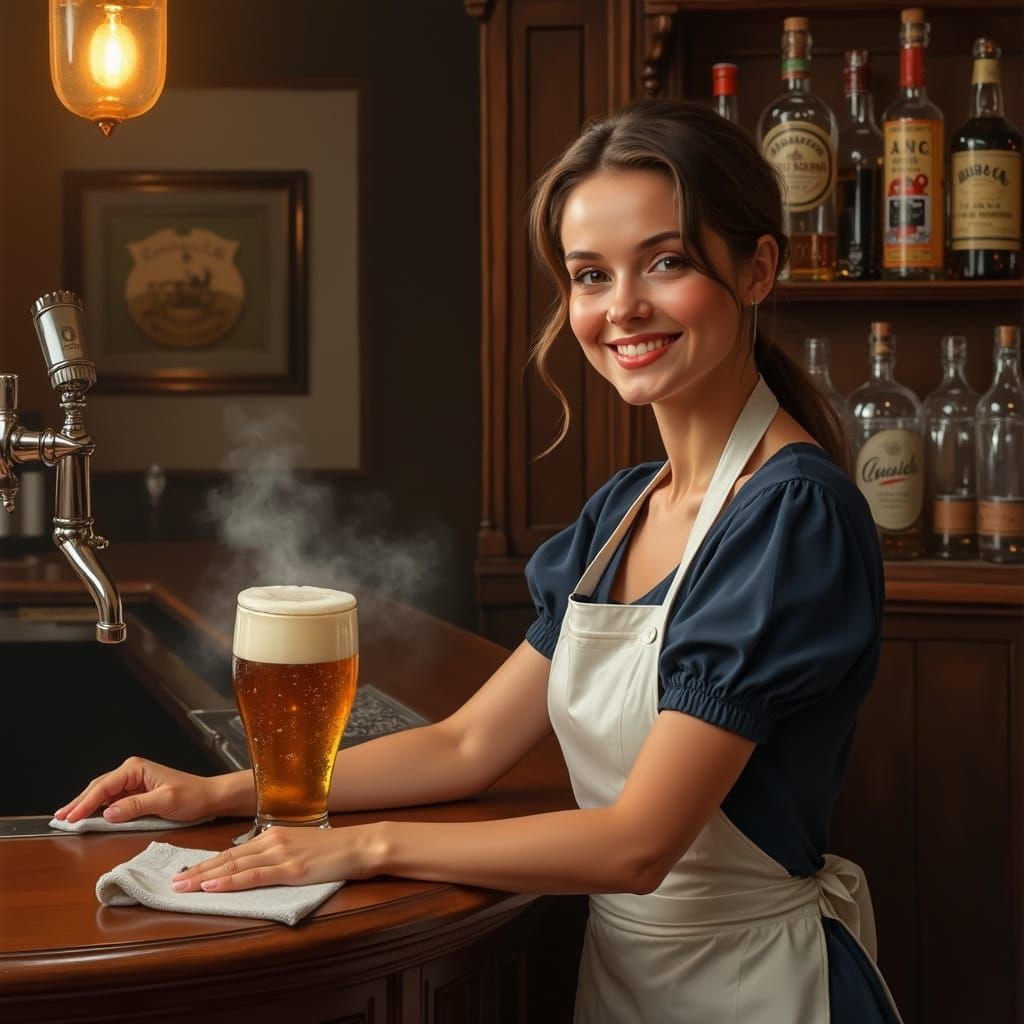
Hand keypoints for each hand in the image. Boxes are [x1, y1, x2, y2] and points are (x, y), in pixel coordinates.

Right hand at [54, 756, 228, 823]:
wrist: (208, 797)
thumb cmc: (192, 795)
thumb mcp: (165, 801)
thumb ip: (136, 806)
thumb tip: (109, 812)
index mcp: (136, 768)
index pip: (104, 786)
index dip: (85, 803)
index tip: (71, 817)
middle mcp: (132, 772)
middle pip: (98, 788)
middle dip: (78, 803)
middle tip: (60, 818)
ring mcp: (132, 783)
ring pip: (101, 794)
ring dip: (85, 806)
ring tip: (67, 818)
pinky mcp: (135, 794)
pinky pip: (111, 801)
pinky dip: (97, 809)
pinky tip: (86, 816)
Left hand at [169, 823, 382, 892]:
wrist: (359, 845)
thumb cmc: (333, 849)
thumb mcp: (300, 847)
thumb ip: (278, 854)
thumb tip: (258, 864)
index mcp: (273, 835)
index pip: (232, 851)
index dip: (207, 863)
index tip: (186, 872)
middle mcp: (272, 841)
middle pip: (227, 858)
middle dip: (197, 871)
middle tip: (173, 882)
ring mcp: (280, 855)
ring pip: (234, 866)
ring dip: (206, 878)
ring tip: (183, 887)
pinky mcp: (291, 869)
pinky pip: (254, 876)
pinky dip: (231, 881)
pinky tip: (214, 886)